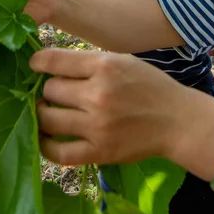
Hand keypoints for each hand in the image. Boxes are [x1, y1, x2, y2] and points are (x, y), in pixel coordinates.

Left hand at [30, 48, 191, 165]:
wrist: (177, 121)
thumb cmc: (149, 86)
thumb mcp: (122, 61)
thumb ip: (88, 63)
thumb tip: (48, 66)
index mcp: (104, 66)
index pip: (53, 61)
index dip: (38, 62)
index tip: (36, 66)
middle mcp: (98, 94)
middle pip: (50, 90)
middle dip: (50, 89)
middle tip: (58, 93)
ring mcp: (97, 125)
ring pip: (47, 118)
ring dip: (44, 114)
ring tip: (50, 112)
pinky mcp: (99, 151)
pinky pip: (59, 152)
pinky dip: (46, 145)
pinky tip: (46, 137)